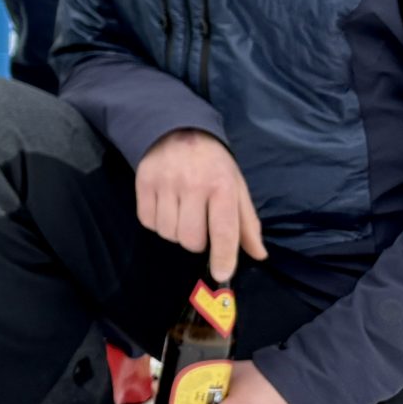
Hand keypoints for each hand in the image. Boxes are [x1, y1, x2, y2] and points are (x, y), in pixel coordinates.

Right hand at [136, 129, 265, 283]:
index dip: (223, 258)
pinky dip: (157, 223)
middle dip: (196, 242)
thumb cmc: (213, 164)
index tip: (222, 275)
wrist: (177, 128)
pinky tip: (165, 209)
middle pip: (191, 239)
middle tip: (198, 226)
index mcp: (221, 186)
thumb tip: (259, 255)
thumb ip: (247, 223)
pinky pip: (147, 221)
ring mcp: (165, 183)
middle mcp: (193, 185)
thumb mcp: (236, 187)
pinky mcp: (143, 182)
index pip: (223, 231)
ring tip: (181, 216)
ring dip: (175, 232)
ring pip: (168, 233)